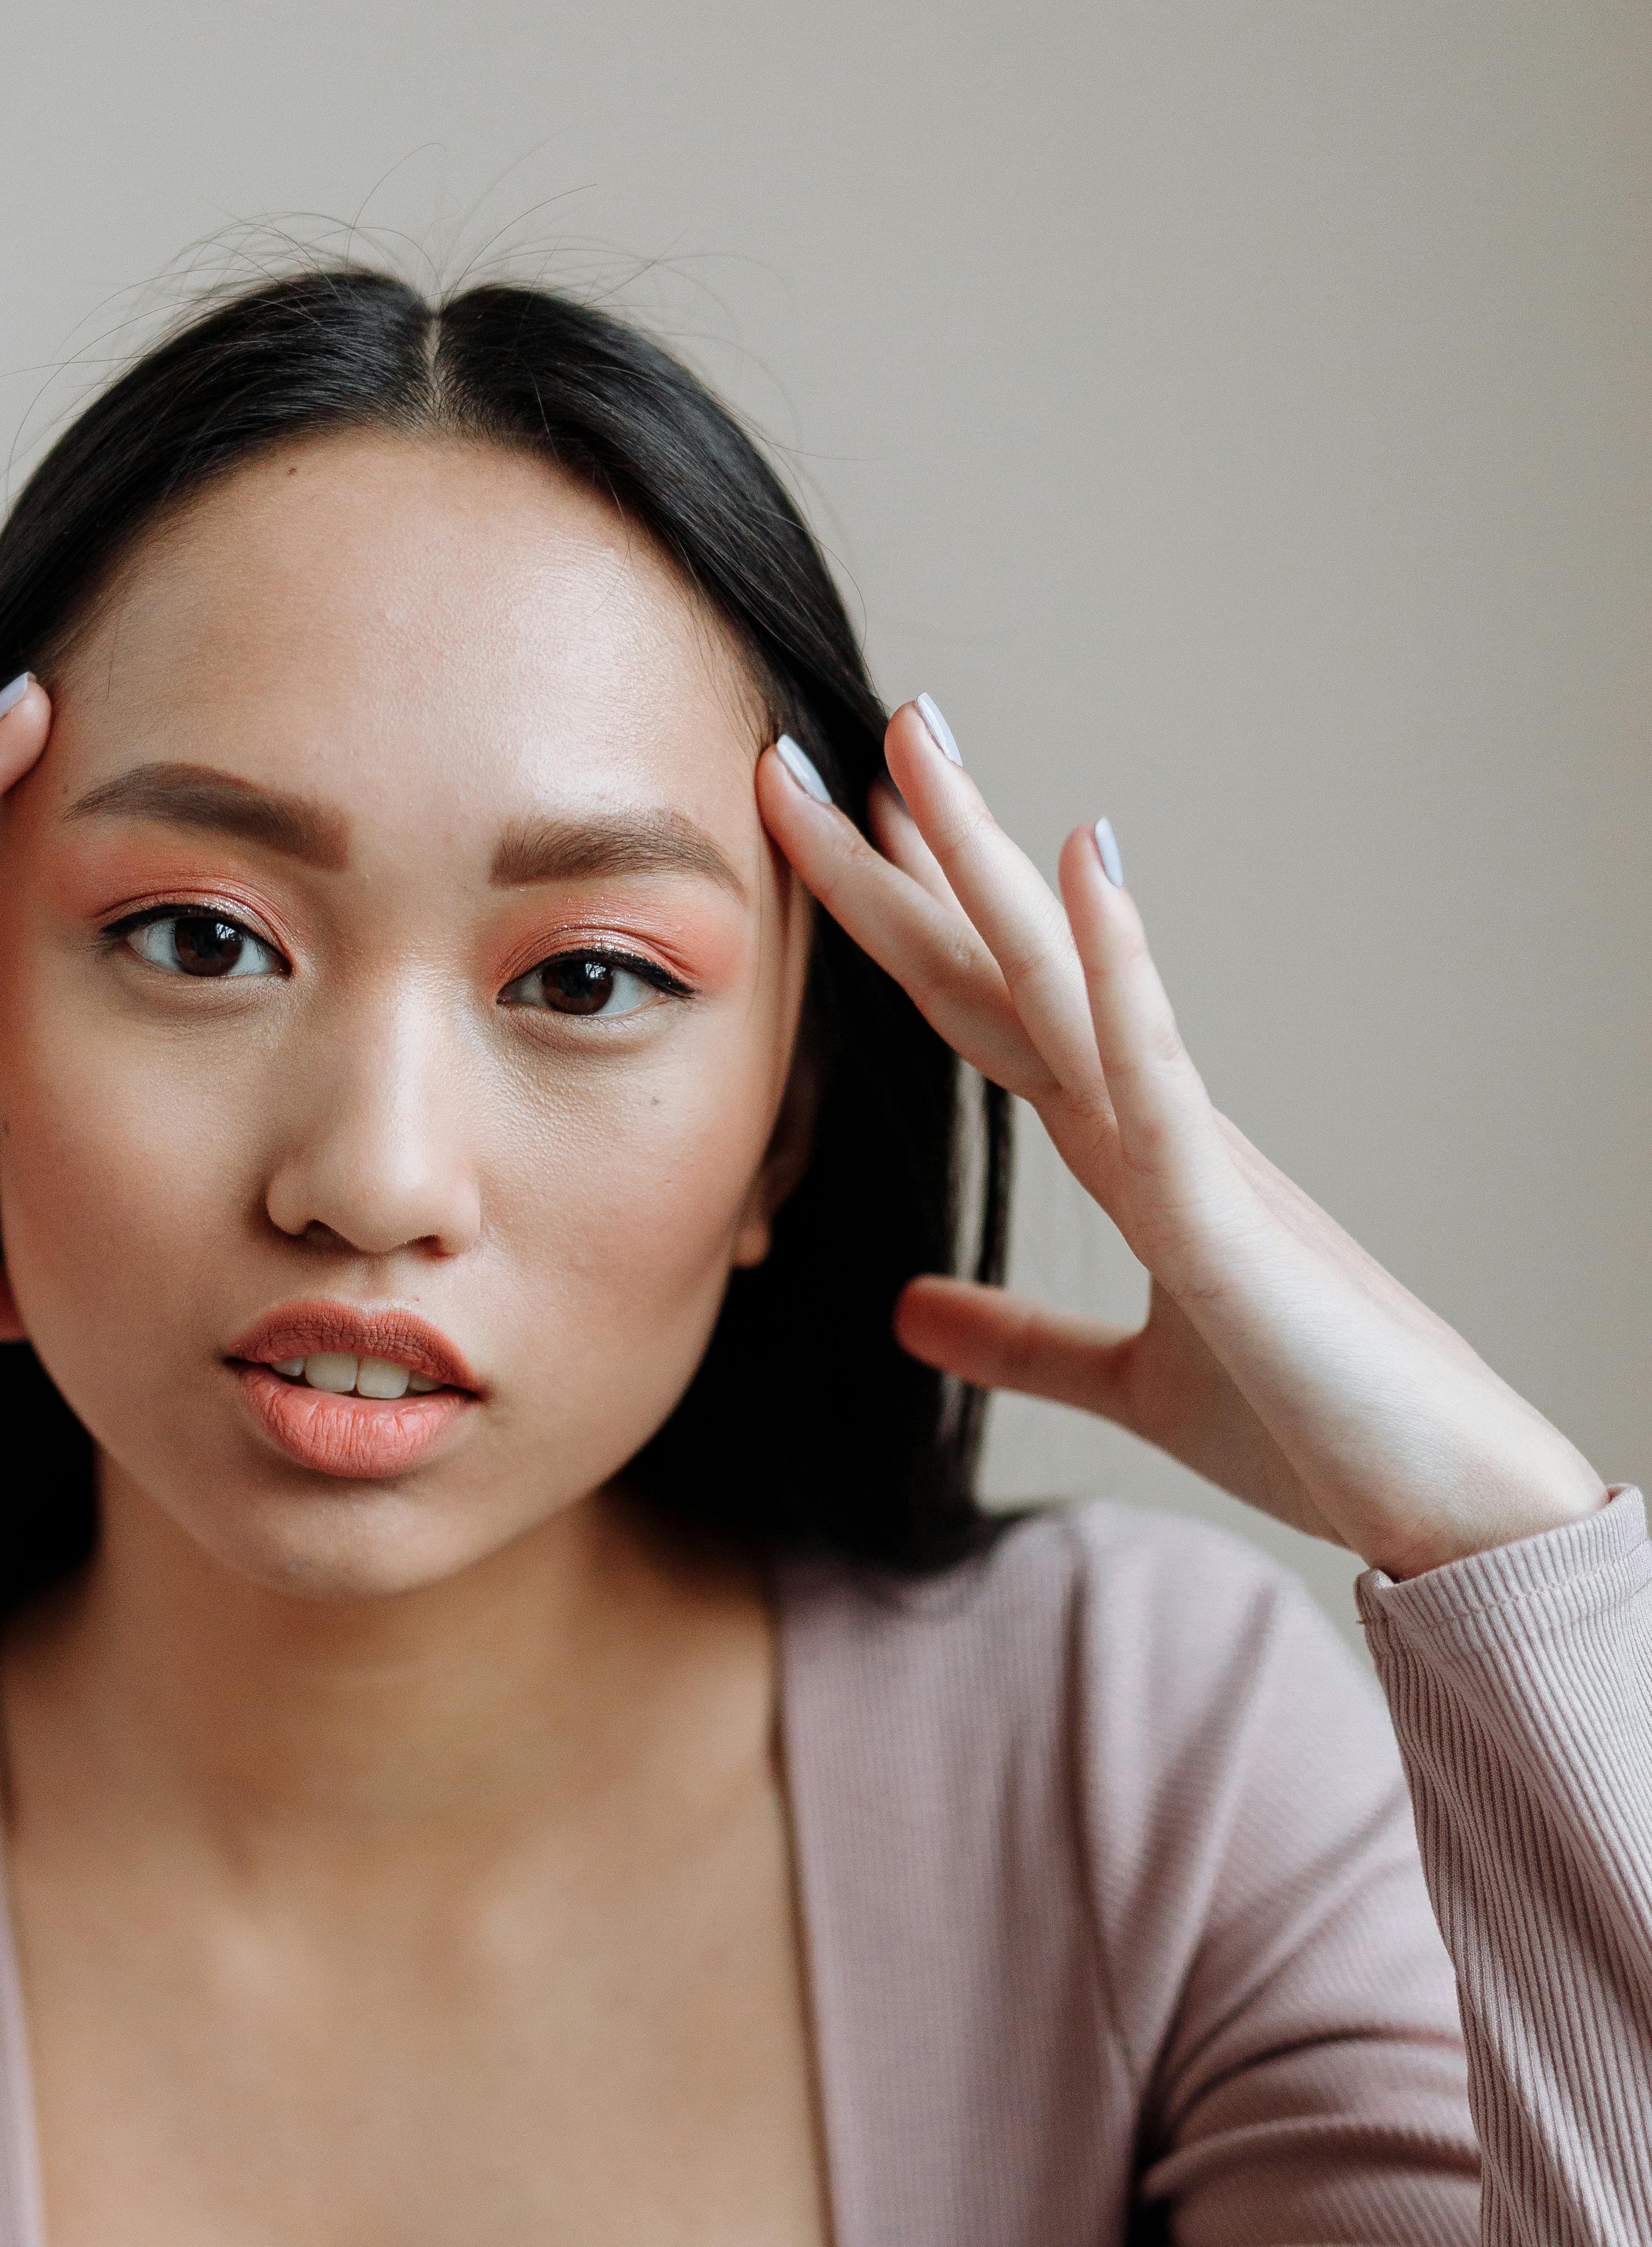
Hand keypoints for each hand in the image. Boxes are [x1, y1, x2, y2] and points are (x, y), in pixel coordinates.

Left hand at [757, 707, 1605, 1581]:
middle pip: (995, 970)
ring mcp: (1189, 1153)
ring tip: (914, 747)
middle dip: (905, 860)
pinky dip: (1114, 970)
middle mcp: (1149, 1122)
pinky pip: (1153, 1069)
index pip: (986, 1012)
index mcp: (1125, 1153)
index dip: (911, 921)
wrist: (1431, 1499)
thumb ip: (1017, 1343)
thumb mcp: (1126, 1383)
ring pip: (1060, 980)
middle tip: (814, 747)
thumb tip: (906, 1311)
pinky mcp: (1224, 1215)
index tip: (843, 829)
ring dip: (984, 860)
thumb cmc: (1309, 1427)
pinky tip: (1078, 867)